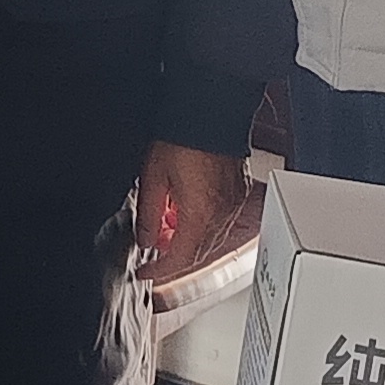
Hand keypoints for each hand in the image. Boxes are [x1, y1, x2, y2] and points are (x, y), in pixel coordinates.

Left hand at [135, 143, 248, 273]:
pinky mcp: (238, 193)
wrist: (210, 110)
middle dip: (173, 257)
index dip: (160, 271)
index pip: (180, 258)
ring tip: (165, 226)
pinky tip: (185, 212)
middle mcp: (222, 214)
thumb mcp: (153, 178)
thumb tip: (146, 241)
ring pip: (210, 239)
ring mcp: (233, 204)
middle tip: (152, 251)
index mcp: (200, 214)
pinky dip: (201, 225)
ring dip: (187, 241)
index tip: (145, 274)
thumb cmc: (182, 137)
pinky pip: (220, 222)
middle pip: (198, 253)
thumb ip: (148, 215)